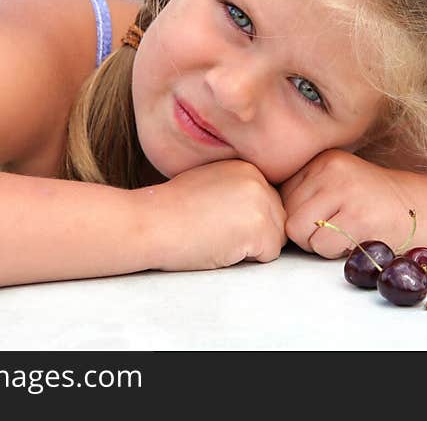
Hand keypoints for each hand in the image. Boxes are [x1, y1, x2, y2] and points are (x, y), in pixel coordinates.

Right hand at [143, 159, 286, 270]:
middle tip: (215, 230)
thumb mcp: (208, 184)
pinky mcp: (259, 227)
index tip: (214, 218)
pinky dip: (247, 259)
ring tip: (217, 237)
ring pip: (276, 237)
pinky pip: (269, 254)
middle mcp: (258, 179)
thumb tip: (253, 212)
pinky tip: (220, 246)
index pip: (266, 202)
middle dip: (253, 233)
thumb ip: (236, 191)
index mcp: (246, 166)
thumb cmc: (169, 211)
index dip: (243, 220)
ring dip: (251, 246)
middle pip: (276, 219)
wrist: (150, 223)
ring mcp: (261, 202)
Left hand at [279, 149, 419, 257]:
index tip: (327, 217)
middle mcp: (330, 169)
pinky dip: (335, 253)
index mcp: (323, 158)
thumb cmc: (379, 202)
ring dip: (320, 244)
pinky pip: (321, 246)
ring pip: (299, 232)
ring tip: (348, 233)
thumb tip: (266, 214)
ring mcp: (345, 190)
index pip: (281, 196)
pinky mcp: (358, 216)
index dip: (300, 216)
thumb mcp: (341, 182)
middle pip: (287, 216)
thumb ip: (307, 191)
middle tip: (339, 229)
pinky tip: (358, 240)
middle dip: (307, 233)